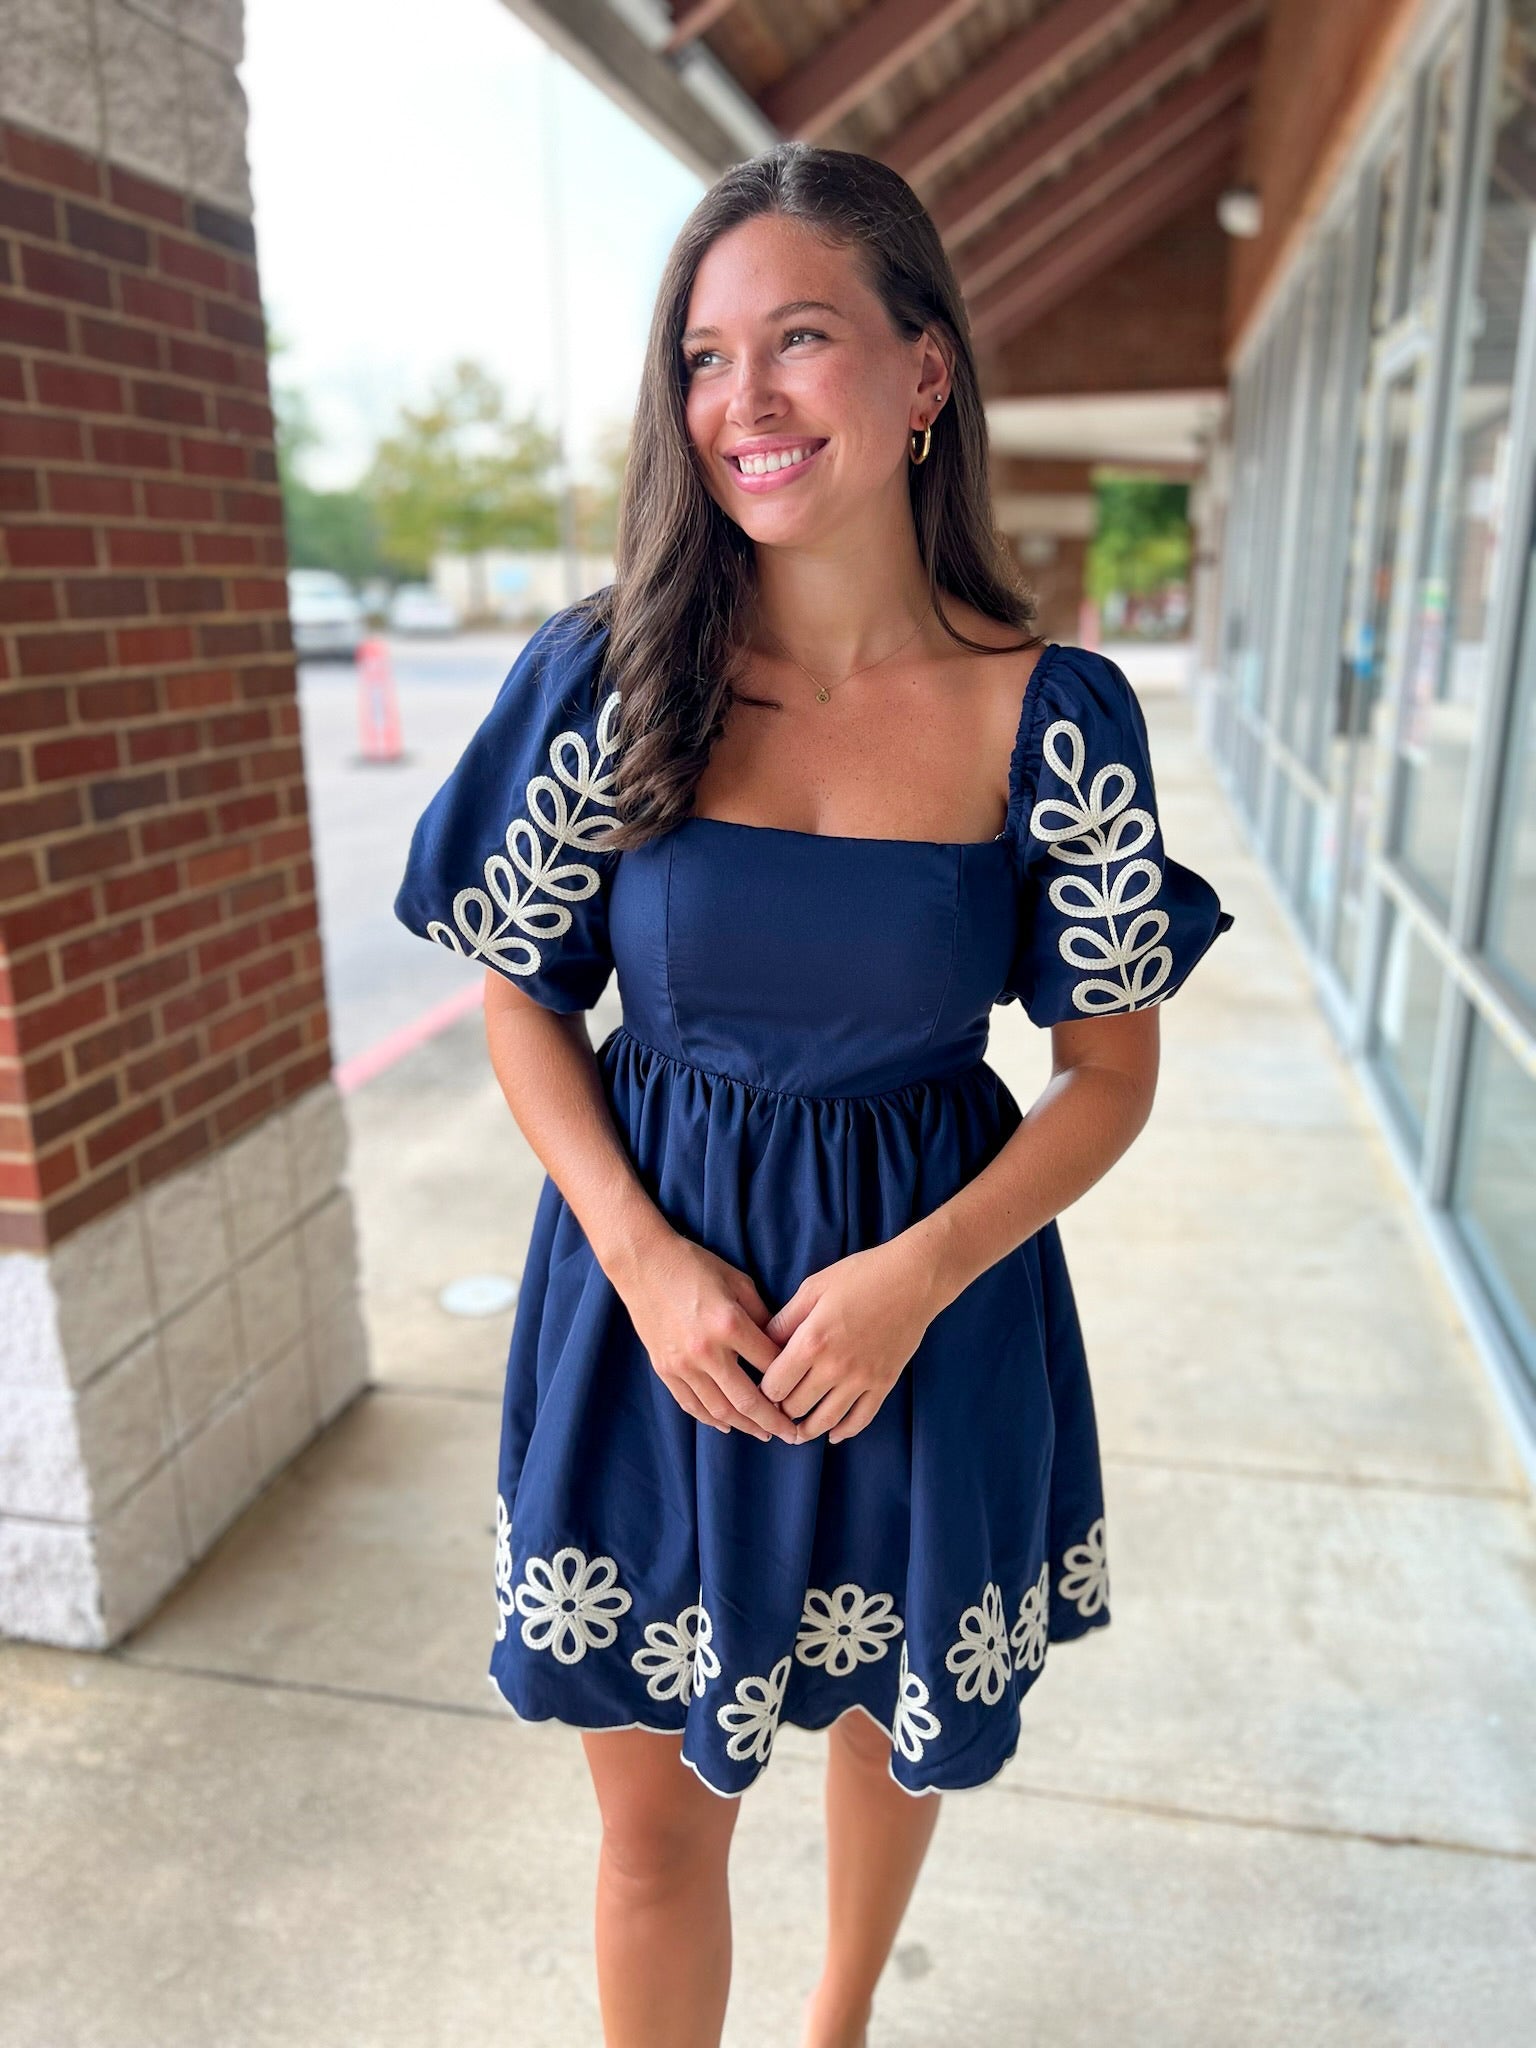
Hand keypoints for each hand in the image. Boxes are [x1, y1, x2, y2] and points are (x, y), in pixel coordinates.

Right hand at [615, 1231, 798, 1443]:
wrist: (643, 1263)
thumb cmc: (695, 1265)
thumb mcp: (738, 1281)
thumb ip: (762, 1315)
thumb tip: (782, 1345)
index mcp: (729, 1324)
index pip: (770, 1364)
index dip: (790, 1380)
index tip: (804, 1390)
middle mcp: (706, 1351)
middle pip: (748, 1400)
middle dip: (774, 1421)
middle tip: (793, 1435)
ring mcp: (682, 1364)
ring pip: (719, 1410)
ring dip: (745, 1426)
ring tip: (764, 1433)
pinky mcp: (664, 1368)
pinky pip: (691, 1404)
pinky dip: (711, 1419)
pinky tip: (728, 1425)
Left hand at [757, 1240, 936, 1443]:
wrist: (914, 1279)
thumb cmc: (861, 1275)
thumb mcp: (813, 1288)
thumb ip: (785, 1320)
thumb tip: (763, 1345)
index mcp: (811, 1342)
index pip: (774, 1386)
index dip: (763, 1390)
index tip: (763, 1387)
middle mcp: (834, 1367)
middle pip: (795, 1408)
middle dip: (781, 1409)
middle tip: (777, 1407)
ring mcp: (861, 1380)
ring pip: (825, 1421)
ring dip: (806, 1430)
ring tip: (796, 1431)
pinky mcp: (883, 1384)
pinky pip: (860, 1420)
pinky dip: (844, 1432)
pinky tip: (833, 1434)